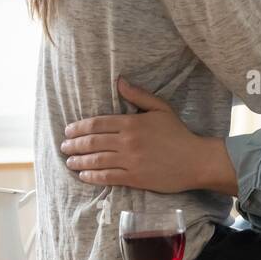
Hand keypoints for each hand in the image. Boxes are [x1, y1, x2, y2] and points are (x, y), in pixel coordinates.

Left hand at [60, 78, 234, 193]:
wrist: (196, 160)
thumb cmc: (178, 133)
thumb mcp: (161, 108)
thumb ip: (138, 95)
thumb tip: (119, 81)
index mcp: (132, 123)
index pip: (97, 124)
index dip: (79, 128)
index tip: (68, 131)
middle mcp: (128, 142)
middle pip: (92, 142)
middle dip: (74, 145)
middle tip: (64, 147)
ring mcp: (130, 161)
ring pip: (96, 161)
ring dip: (79, 162)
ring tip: (69, 162)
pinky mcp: (134, 178)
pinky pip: (107, 177)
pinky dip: (92, 177)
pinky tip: (84, 176)